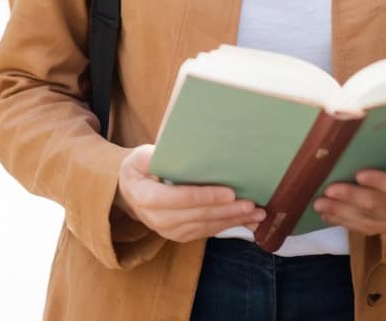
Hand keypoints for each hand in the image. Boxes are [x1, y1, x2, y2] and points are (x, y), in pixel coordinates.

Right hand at [115, 145, 264, 242]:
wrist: (129, 191)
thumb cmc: (138, 168)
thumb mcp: (140, 156)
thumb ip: (153, 156)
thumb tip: (176, 150)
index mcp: (147, 198)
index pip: (180, 198)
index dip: (205, 196)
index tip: (229, 192)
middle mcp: (158, 220)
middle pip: (198, 216)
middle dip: (227, 210)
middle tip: (252, 204)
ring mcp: (169, 231)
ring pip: (205, 227)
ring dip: (232, 221)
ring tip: (256, 214)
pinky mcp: (179, 235)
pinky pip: (205, 232)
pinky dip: (226, 226)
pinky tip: (244, 220)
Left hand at [313, 146, 385, 236]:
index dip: (379, 182)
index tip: (359, 173)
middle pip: (375, 205)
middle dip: (350, 197)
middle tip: (329, 189)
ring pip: (363, 219)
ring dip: (340, 212)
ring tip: (319, 203)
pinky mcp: (377, 225)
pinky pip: (358, 227)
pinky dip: (339, 221)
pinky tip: (323, 213)